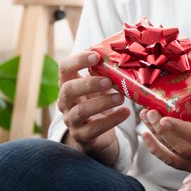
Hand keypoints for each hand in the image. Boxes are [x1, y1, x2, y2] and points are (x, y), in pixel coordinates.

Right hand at [57, 50, 129, 165]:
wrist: (96, 134)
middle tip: (109, 81)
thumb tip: (123, 54)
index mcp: (68, 84)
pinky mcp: (82, 136)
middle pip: (68, 90)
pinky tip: (125, 112)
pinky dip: (112, 120)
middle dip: (89, 84)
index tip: (95, 55)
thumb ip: (104, 73)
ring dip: (102, 102)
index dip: (78, 60)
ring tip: (121, 97)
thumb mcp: (99, 87)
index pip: (64, 68)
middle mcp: (65, 102)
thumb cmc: (98, 103)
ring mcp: (71, 120)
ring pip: (80, 111)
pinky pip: (94, 128)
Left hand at [139, 92, 190, 171]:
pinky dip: (158, 151)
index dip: (179, 128)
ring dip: (157, 138)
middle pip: (182, 145)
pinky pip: (174, 162)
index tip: (162, 117)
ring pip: (175, 154)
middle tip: (148, 112)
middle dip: (161, 129)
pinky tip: (147, 138)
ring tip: (145, 118)